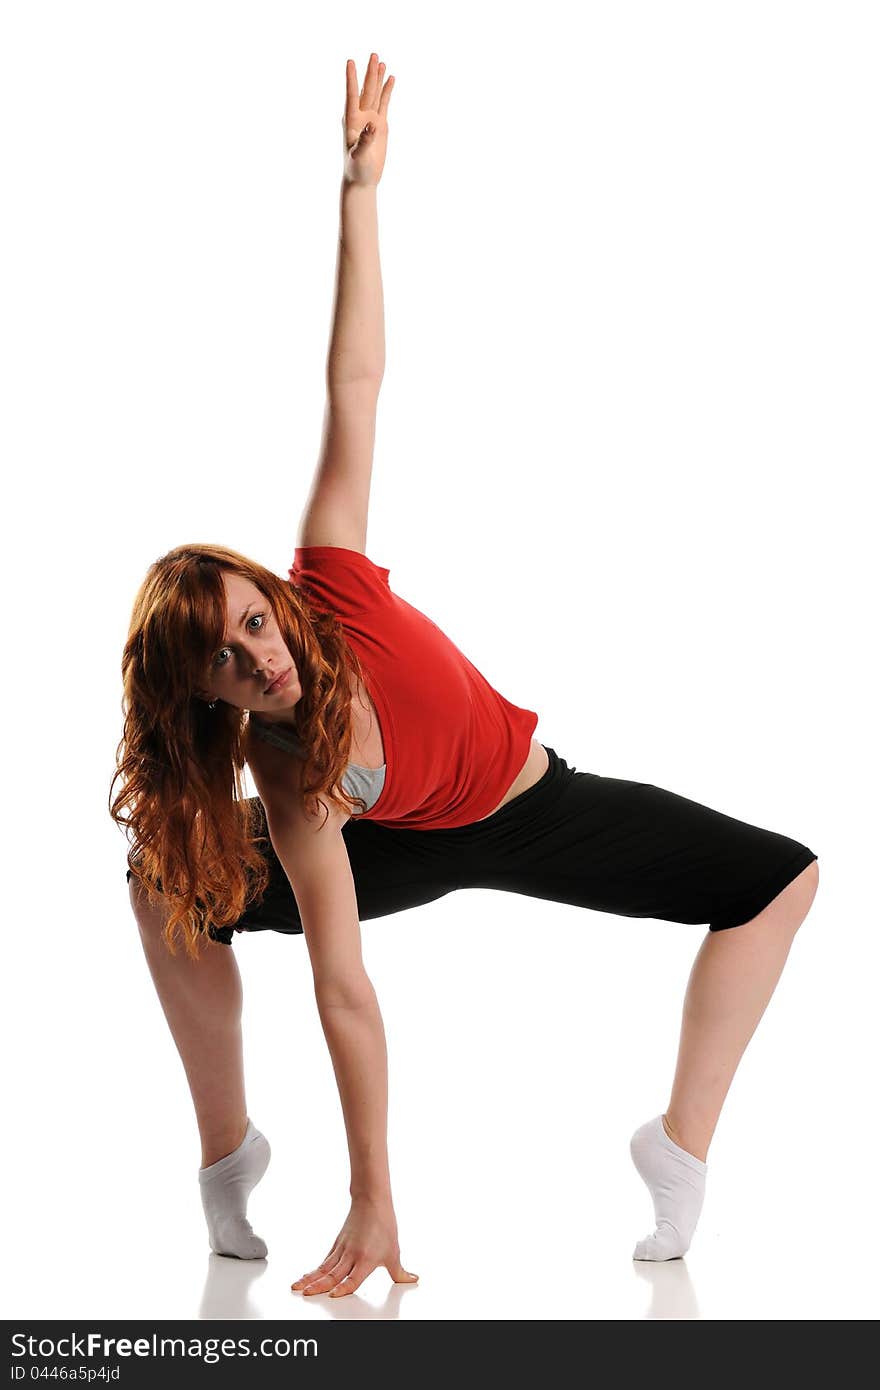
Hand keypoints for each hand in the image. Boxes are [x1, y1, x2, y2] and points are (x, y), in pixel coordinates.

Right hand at [291, 1195, 417, 1298]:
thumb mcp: (394, 1252)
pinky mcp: (337, 1245)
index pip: (353, 1278)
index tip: (333, 1296)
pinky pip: (324, 1261)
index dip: (343, 1288)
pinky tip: (306, 1277)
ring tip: (297, 1287)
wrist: (372, 1201)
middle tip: (306, 1294)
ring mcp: (342, 1250)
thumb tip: (411, 1280)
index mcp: (366, 1259)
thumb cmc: (383, 1225)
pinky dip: (314, 1270)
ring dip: (310, 1278)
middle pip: (332, 1274)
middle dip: (318, 1285)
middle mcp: (351, 1255)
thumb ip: (399, 1272)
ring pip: (324, 1267)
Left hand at [342, 52, 394, 187]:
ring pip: (375, 94)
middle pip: (366, 90)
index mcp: (352, 120)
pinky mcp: (380, 125)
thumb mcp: (359, 155)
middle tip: (373, 55)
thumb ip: (365, 140)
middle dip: (369, 73)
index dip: (351, 79)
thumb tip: (372, 126)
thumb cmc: (357, 168)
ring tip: (380, 61)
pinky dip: (387, 91)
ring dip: (377, 78)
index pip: (351, 95)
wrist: (363, 178)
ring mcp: (370, 119)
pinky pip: (384, 103)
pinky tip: (390, 79)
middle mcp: (360, 116)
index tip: (350, 62)